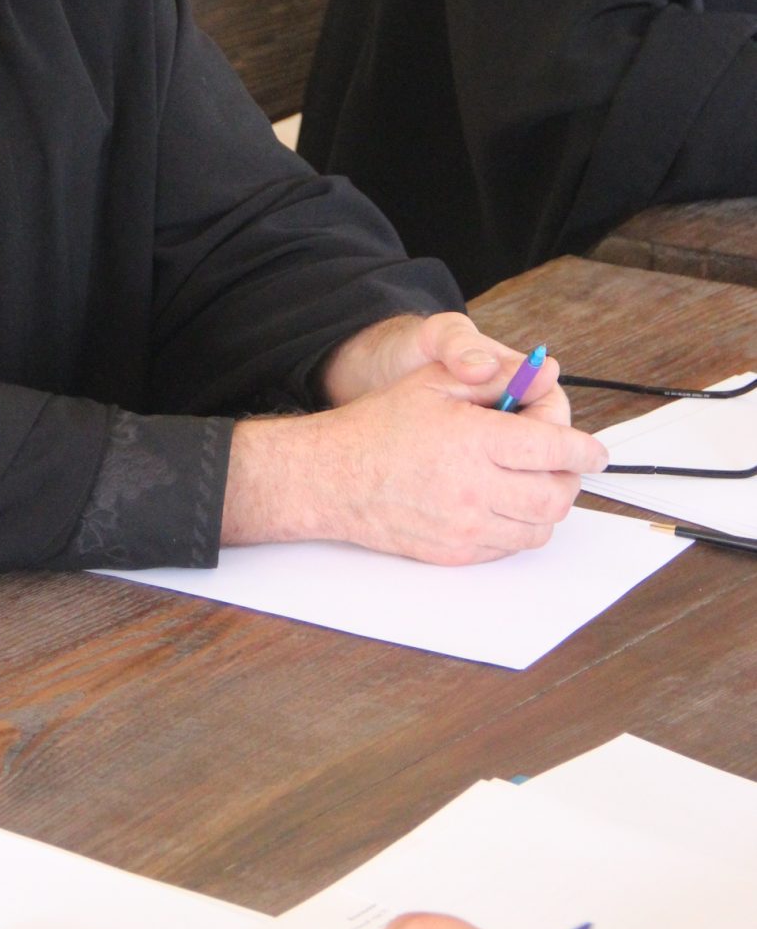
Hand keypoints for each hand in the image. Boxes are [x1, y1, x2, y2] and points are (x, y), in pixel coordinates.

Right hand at [222, 320, 606, 561]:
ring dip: (546, 505)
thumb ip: (494, 377)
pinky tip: (500, 503)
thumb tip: (544, 375)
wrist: (334, 478)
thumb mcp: (434, 383)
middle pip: (557, 495)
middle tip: (559, 464)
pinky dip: (519, 527)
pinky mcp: (456, 553)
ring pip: (540, 529)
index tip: (595, 450)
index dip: (585, 448)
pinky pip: (511, 547)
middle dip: (569, 478)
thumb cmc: (380, 426)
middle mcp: (474, 489)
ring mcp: (467, 528)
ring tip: (528, 482)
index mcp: (473, 440)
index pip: (554, 449)